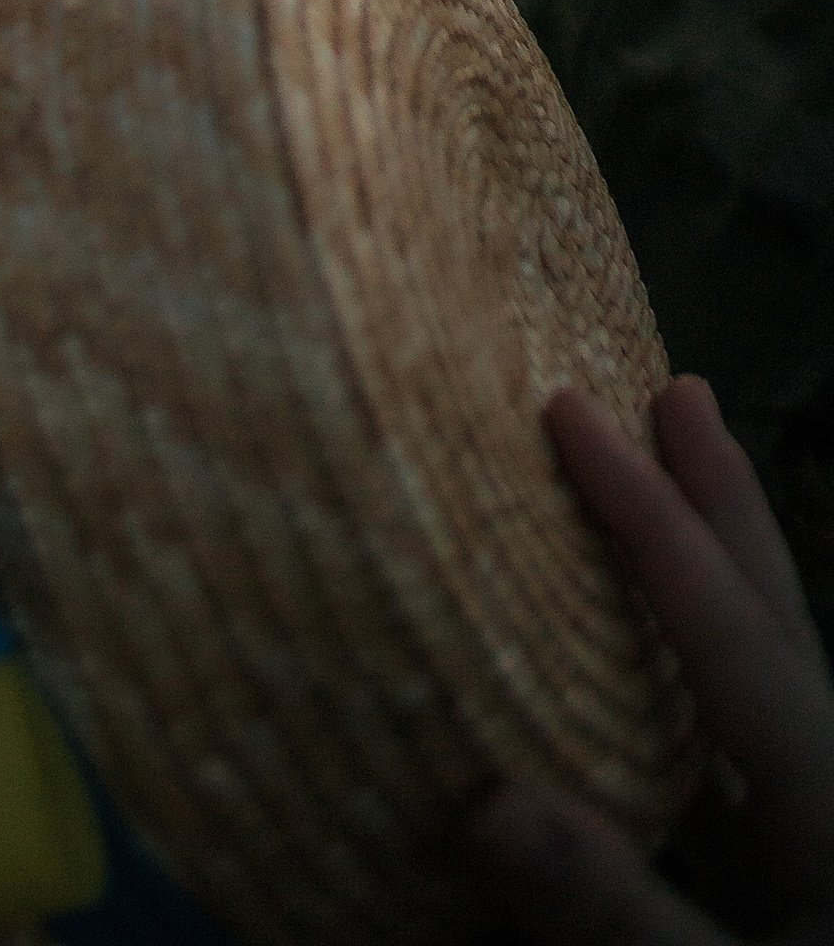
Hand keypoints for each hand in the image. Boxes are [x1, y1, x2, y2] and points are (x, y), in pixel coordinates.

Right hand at [470, 381, 833, 941]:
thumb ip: (612, 911)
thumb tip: (487, 806)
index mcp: (827, 804)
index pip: (723, 627)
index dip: (645, 513)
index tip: (566, 410)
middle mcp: (821, 798)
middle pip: (773, 624)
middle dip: (724, 505)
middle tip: (682, 392)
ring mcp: (802, 844)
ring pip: (754, 682)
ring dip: (710, 577)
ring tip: (673, 486)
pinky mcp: (775, 889)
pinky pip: (724, 754)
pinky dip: (680, 678)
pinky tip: (634, 667)